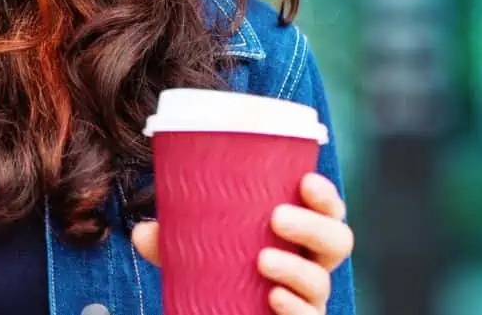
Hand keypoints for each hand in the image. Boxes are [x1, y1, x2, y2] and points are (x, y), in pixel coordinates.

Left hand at [132, 173, 353, 314]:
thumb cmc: (216, 275)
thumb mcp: (194, 253)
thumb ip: (171, 241)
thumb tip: (144, 231)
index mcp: (297, 235)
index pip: (327, 210)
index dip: (324, 195)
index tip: (305, 180)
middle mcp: (310, 264)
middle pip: (338, 241)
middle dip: (313, 225)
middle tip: (277, 216)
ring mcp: (308, 299)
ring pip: (322, 282)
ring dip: (296, 268)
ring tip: (263, 260)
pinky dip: (295, 308)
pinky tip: (274, 298)